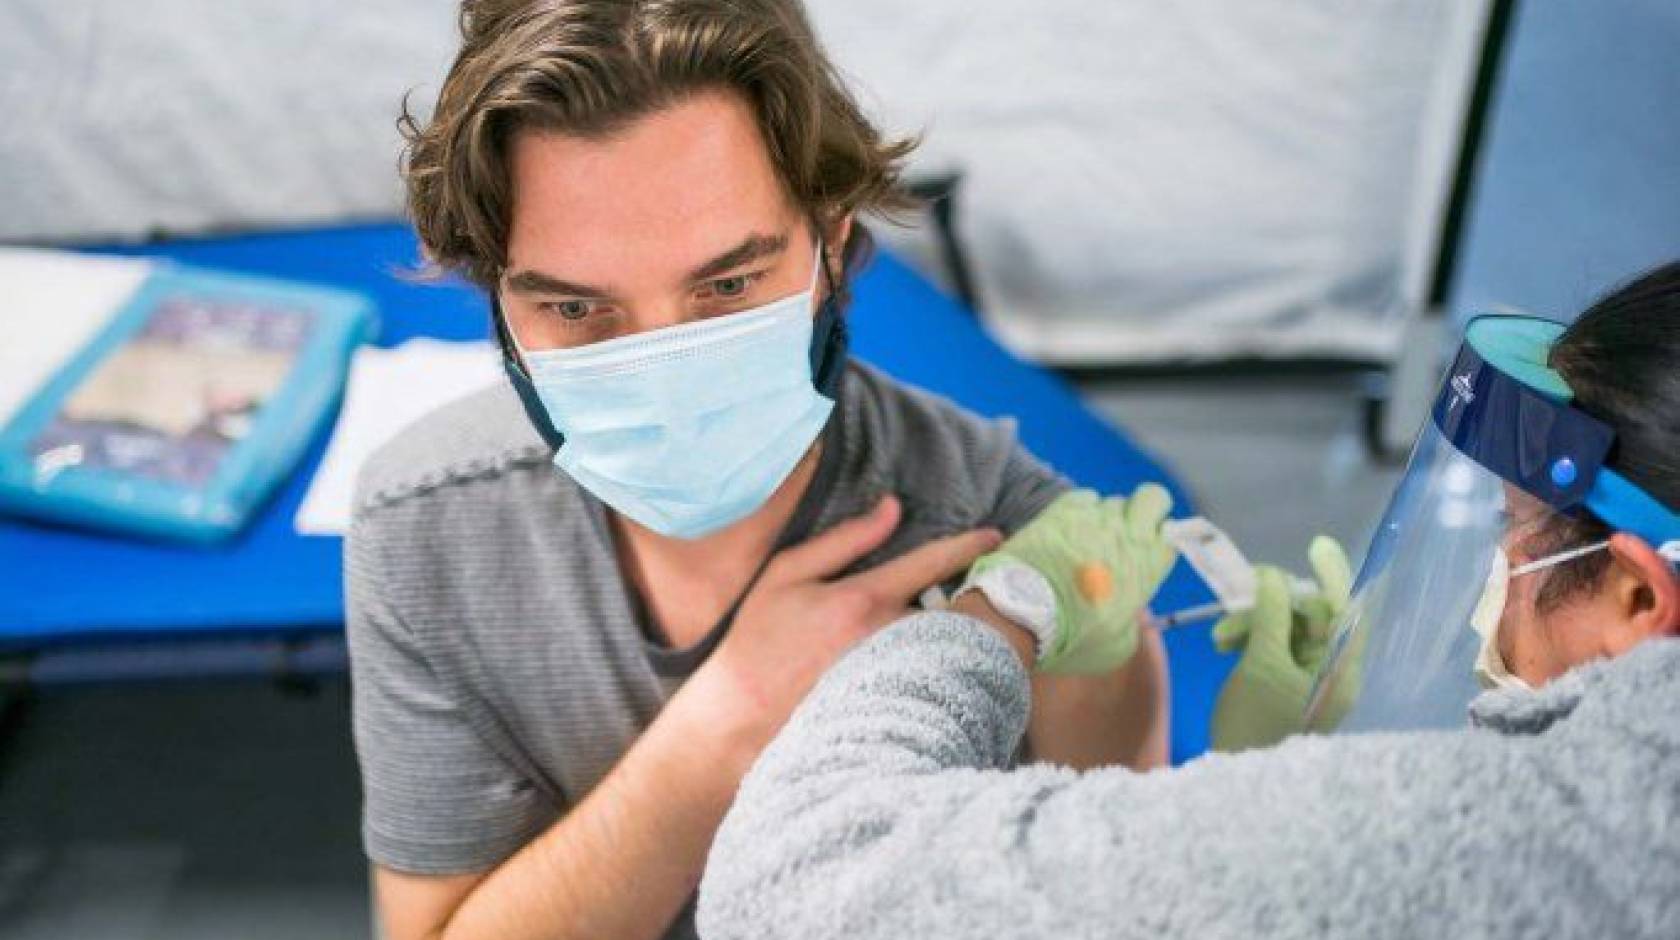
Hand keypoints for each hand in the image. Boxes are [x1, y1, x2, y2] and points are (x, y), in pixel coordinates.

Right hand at [694, 495, 1001, 764]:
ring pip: (944, 645)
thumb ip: (843, 540)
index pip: (930, 562)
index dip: (967, 545)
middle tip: (974, 592)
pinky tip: (930, 666)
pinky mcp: (893, 705)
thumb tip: (891, 508)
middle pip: (950, 609)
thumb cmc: (757, 641)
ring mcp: (894, 676)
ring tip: (955, 630)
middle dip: (966, 599)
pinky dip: (939, 665)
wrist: (741, 717)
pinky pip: (931, 677)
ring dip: (953, 634)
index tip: (995, 535)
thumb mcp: (787, 575)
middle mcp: (886, 639)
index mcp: (862, 599)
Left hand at [966, 486, 1176, 674]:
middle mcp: (1126, 534)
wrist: (1021, 614)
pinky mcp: (1061, 510)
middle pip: (1153, 498)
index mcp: (1146, 566)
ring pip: (1113, 500)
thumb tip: (1127, 612)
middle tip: (1132, 528)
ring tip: (1087, 541)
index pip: (1174, 533)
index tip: (1151, 549)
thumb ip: (1130, 622)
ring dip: (1106, 516)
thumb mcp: (1116, 646)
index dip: (1162, 539)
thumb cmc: (1069, 637)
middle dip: (1148, 508)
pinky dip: (1079, 509)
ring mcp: (1093, 518)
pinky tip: (1068, 530)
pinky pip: (1083, 497)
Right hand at [1209, 536, 1356, 751]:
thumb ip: (1272, 616)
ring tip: (1219, 637)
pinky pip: (1274, 645)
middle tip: (1236, 600)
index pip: (1348, 610)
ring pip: (1286, 628)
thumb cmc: (1254, 725)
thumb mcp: (1260, 665)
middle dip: (1271, 605)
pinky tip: (1223, 644)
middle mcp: (1332, 671)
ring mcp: (1309, 678)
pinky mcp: (1286, 682)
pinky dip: (1249, 639)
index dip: (1334, 575)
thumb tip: (1275, 576)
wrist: (1236, 778)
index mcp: (1340, 670)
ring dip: (1252, 622)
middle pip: (1311, 616)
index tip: (1315, 544)